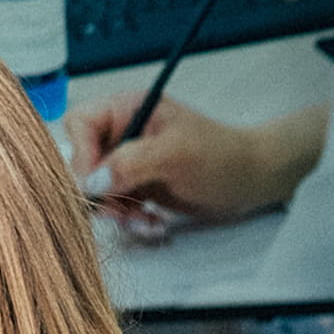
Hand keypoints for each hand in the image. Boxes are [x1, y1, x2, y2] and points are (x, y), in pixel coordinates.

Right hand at [69, 96, 324, 224]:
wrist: (254, 181)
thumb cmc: (222, 157)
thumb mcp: (176, 155)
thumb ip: (131, 163)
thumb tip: (91, 182)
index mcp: (128, 109)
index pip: (79, 124)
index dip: (81, 155)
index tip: (95, 184)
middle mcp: (124, 132)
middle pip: (83, 161)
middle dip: (100, 192)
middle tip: (120, 212)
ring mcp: (131, 161)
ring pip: (98, 189)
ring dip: (117, 212)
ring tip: (144, 222)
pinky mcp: (140, 186)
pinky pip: (118, 206)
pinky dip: (132, 220)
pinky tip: (154, 225)